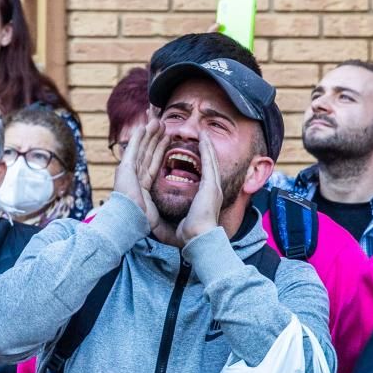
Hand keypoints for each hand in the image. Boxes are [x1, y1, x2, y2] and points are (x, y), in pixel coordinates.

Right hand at [112, 115, 166, 231]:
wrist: (130, 222)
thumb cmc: (143, 222)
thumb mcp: (158, 214)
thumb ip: (164, 212)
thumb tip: (175, 220)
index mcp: (142, 185)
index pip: (152, 163)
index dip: (159, 150)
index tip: (167, 138)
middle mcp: (134, 176)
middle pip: (146, 152)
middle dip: (154, 137)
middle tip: (163, 124)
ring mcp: (128, 171)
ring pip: (141, 148)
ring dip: (148, 134)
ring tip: (157, 121)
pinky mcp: (125, 168)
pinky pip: (134, 149)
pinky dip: (137, 138)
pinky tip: (143, 127)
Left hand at [176, 128, 223, 245]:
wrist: (199, 239)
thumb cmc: (188, 235)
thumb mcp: (178, 221)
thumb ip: (171, 217)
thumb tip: (158, 220)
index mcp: (206, 197)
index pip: (203, 174)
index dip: (201, 161)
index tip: (195, 151)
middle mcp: (212, 189)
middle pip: (209, 164)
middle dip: (206, 149)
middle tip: (203, 136)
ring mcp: (214, 187)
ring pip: (211, 160)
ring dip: (207, 145)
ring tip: (203, 133)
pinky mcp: (212, 186)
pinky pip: (209, 162)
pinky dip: (207, 149)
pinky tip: (204, 138)